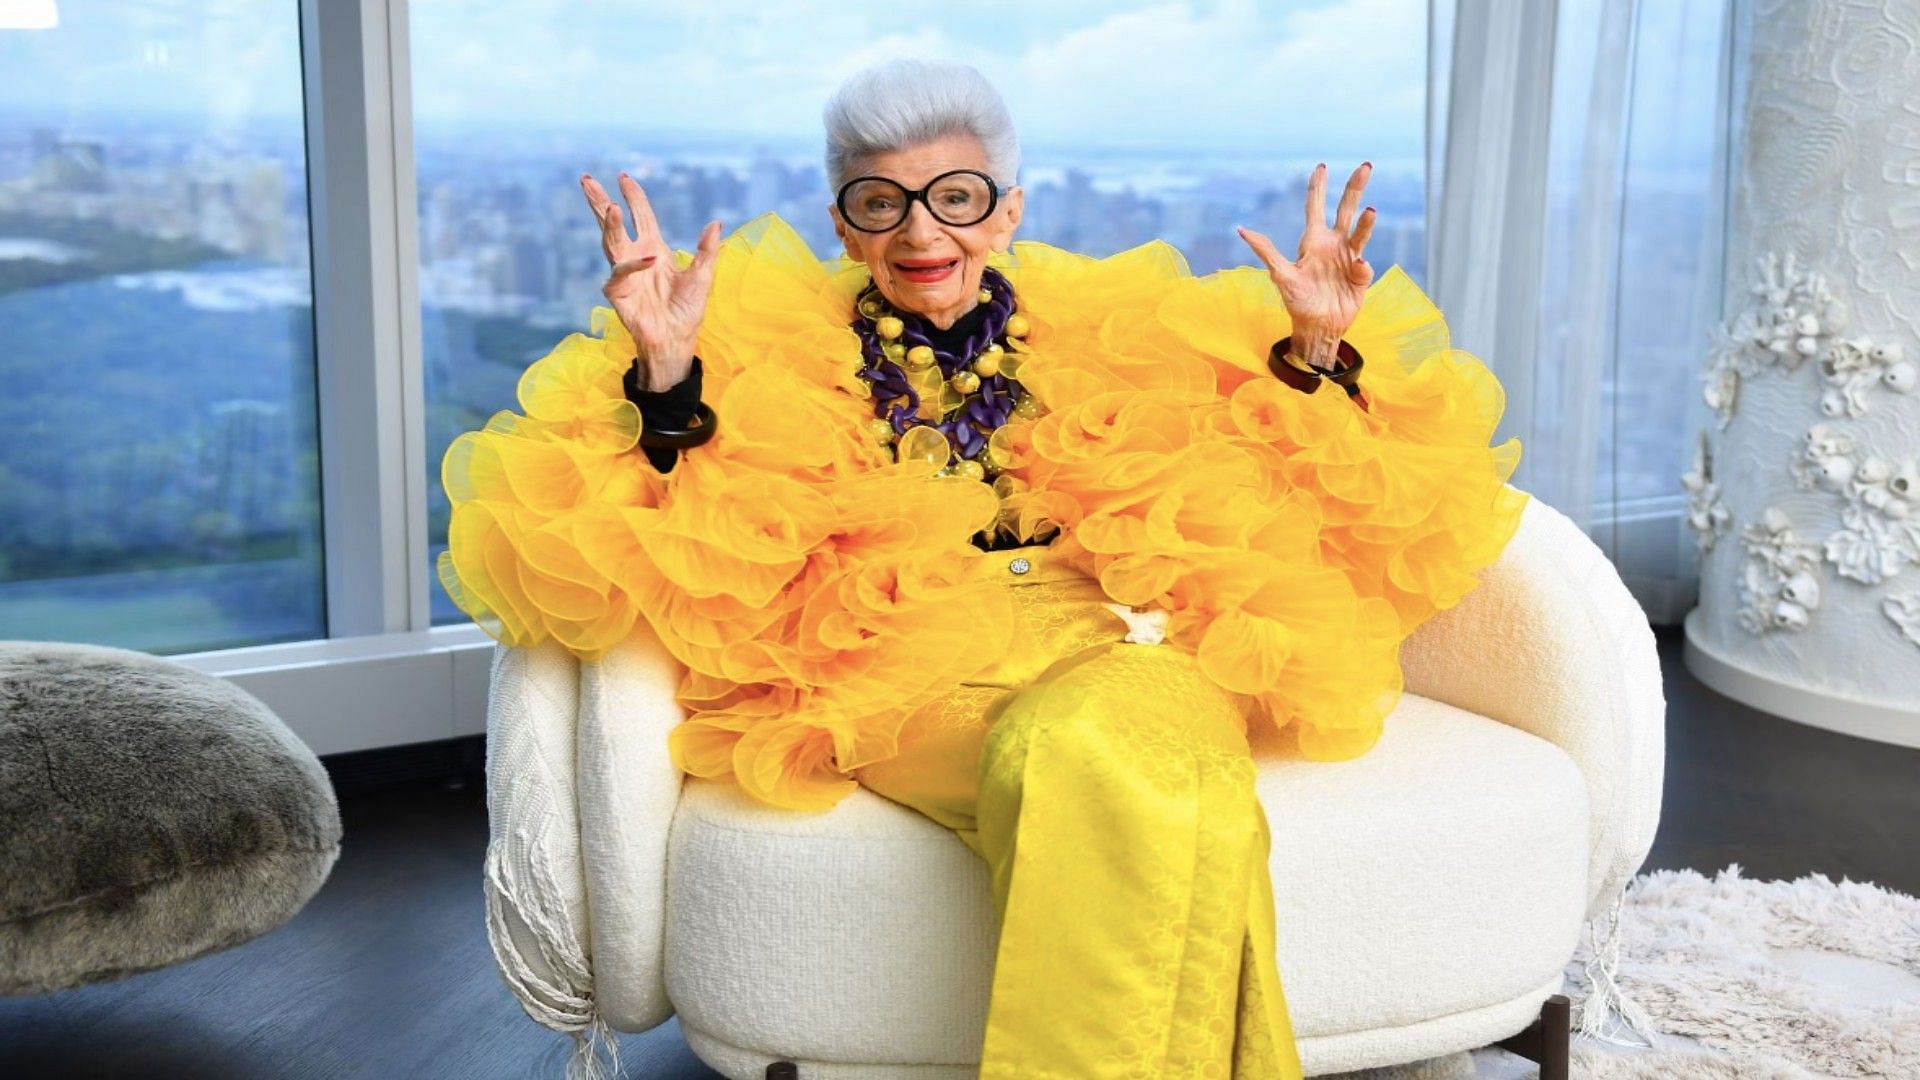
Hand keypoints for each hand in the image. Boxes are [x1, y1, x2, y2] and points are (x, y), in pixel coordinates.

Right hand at [580, 171, 721, 391]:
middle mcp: (635, 257)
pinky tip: (650, 258)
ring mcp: (624, 274)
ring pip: (610, 243)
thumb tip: (716, 223)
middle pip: (612, 223)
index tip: (624, 177)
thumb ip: (708, 251)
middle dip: (599, 202)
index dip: (633, 196)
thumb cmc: (687, 310)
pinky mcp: (618, 293)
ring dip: (609, 225)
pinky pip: (621, 274)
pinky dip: (634, 265)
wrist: (677, 340)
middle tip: (586, 180)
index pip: (640, 215)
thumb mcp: (702, 277)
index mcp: (653, 248)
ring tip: (610, 206)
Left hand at [1237, 161, 1375, 368]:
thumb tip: (1240, 229)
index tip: (1321, 166)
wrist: (1316, 327)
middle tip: (1366, 166)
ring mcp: (1349, 257)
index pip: (1315, 208)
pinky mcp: (1361, 275)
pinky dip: (1360, 266)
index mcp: (1312, 241)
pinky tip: (1355, 269)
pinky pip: (1364, 265)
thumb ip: (1265, 251)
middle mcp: (1333, 244)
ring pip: (1361, 231)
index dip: (1318, 188)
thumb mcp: (1280, 275)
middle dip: (1355, 188)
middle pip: (1346, 209)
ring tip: (1370, 211)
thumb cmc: (1297, 301)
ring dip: (1366, 222)